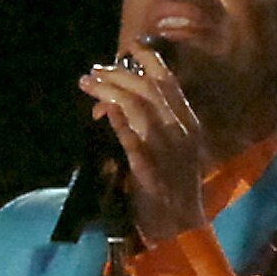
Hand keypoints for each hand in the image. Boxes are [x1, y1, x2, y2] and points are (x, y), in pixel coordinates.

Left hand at [76, 40, 213, 240]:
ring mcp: (166, 151)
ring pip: (137, 108)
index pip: (169, 82)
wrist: (180, 227)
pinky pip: (131, 139)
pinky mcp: (148, 170)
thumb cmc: (174, 188)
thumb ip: (156, 124)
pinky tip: (103, 112)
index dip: (149, 61)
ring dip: (109, 92)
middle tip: (94, 72)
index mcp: (188, 124)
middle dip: (118, 75)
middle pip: (148, 89)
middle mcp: (180, 132)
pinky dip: (118, 122)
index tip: (129, 48)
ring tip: (88, 84)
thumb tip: (123, 104)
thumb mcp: (175, 149)